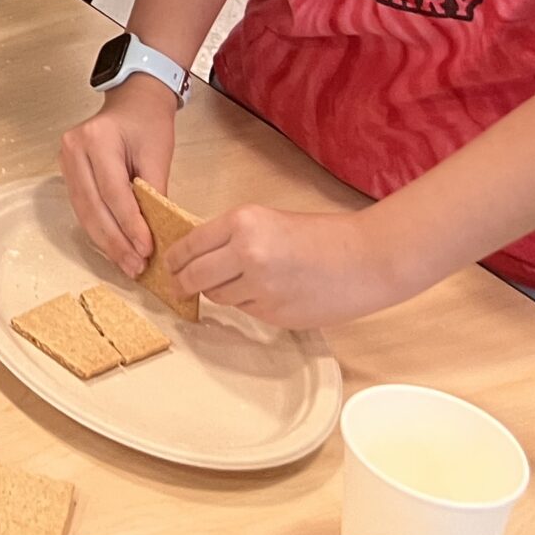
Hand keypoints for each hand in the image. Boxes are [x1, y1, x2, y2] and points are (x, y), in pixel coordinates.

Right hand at [57, 74, 179, 277]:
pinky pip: (82, 207)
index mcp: (96, 139)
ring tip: (127, 264)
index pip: (113, 192)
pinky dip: (99, 230)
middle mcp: (73, 149)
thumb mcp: (158, 154)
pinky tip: (115, 247)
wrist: (134, 101)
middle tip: (135, 267)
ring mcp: (66, 160)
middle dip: (115, 241)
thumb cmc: (147, 122)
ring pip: (84, 212)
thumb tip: (155, 234)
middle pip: (93, 206)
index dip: (129, 225)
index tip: (146, 250)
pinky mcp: (68, 172)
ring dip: (106, 242)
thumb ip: (154, 193)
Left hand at [165, 205, 410, 328]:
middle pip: (195, 277)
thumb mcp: (268, 220)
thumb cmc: (321, 235)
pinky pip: (245, 311)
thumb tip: (199, 254)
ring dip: (220, 293)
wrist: (366, 259)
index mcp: (242, 223)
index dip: (175, 258)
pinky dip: (247, 304)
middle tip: (178, 285)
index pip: (190, 245)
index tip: (168, 264)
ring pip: (218, 297)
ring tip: (238, 283)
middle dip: (183, 283)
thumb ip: (233, 236)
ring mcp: (260, 288)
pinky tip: (268, 293)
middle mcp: (246, 255)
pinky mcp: (274, 314)